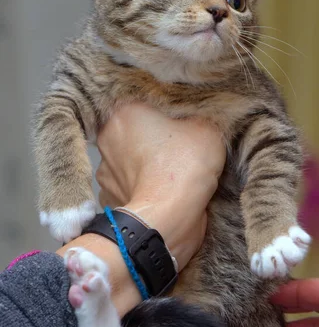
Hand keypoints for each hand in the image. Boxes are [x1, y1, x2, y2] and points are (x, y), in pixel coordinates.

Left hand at [96, 103, 225, 270]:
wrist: (168, 220)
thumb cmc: (183, 166)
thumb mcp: (206, 130)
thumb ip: (196, 120)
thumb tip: (192, 124)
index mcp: (124, 114)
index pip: (144, 106)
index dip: (167, 116)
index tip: (184, 127)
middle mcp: (106, 141)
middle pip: (135, 135)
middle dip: (155, 143)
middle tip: (181, 151)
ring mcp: (104, 174)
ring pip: (130, 164)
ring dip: (147, 169)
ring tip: (175, 178)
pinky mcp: (109, 201)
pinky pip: (129, 190)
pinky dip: (143, 192)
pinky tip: (163, 196)